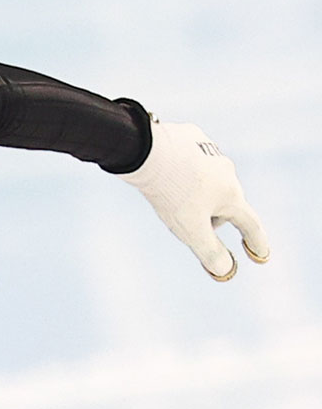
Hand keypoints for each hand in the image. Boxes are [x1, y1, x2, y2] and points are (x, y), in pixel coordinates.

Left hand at [121, 120, 270, 280]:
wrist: (147, 151)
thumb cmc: (170, 192)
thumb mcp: (189, 228)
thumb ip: (209, 251)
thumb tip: (225, 270)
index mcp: (231, 195)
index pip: (249, 224)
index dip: (255, 242)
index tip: (260, 254)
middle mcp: (227, 172)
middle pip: (223, 203)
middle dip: (210, 217)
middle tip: (187, 220)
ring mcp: (210, 151)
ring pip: (206, 180)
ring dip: (195, 191)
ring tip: (171, 192)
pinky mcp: (191, 137)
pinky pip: (189, 159)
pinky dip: (182, 169)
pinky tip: (165, 169)